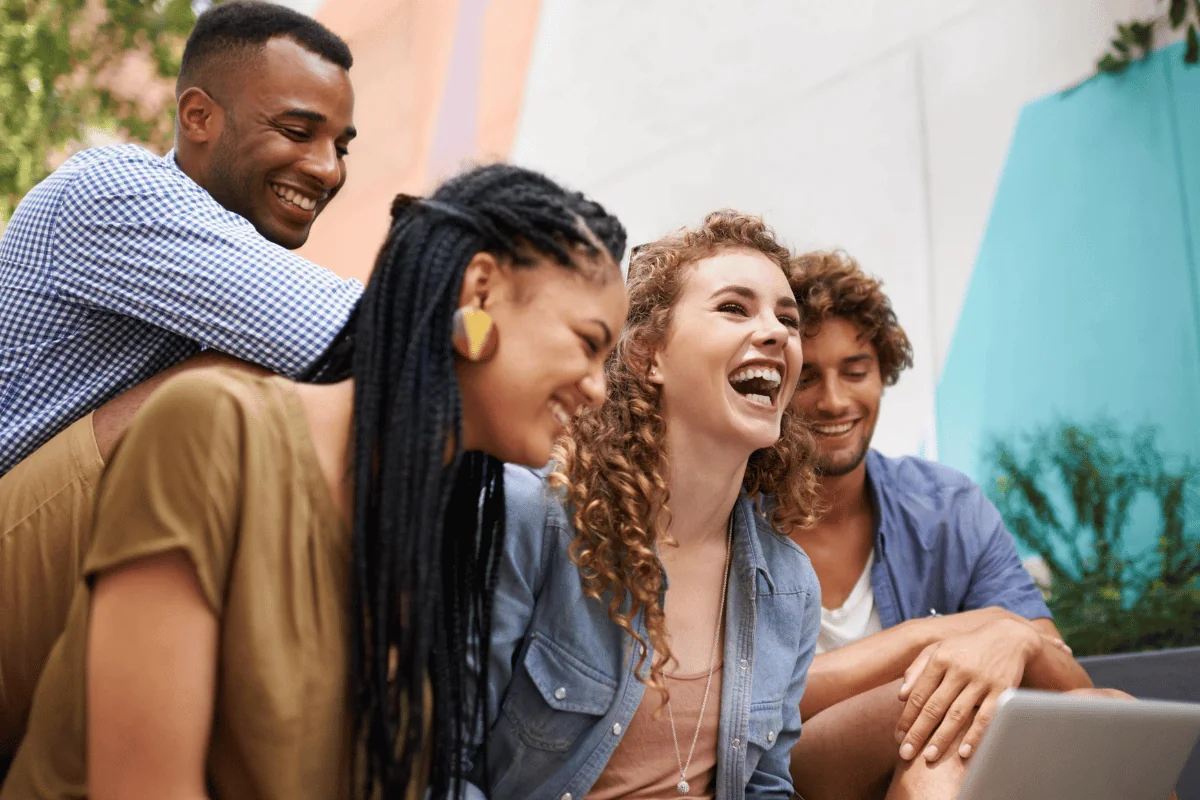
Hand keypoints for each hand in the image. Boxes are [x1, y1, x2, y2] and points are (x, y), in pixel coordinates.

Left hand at [894, 618, 1060, 762]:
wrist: (1007, 637)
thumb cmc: (967, 647)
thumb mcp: (939, 648)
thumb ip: (917, 669)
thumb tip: (900, 695)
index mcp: (940, 659)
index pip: (918, 693)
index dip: (907, 717)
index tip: (899, 736)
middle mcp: (959, 670)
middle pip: (934, 707)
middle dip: (918, 732)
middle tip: (906, 753)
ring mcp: (981, 680)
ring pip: (957, 714)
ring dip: (942, 738)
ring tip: (929, 757)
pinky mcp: (1001, 690)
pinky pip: (986, 717)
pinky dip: (974, 736)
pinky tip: (964, 752)